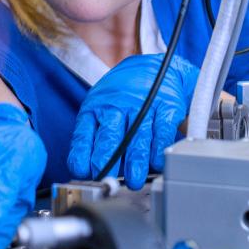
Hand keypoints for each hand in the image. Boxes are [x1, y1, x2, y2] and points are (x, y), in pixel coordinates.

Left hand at [67, 53, 198, 188]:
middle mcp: (118, 105)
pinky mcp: (166, 107)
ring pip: (138, 136)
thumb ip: (91, 138)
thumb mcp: (99, 109)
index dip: (82, 154)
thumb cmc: (122, 98)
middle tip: (107, 179)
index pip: (84, 133)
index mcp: (96, 107)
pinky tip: (156, 162)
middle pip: (110, 135)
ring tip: (134, 179)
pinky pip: (163, 129)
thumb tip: (84, 172)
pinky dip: (159, 148)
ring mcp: (143, 105)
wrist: (155, 69)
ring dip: (135, 161)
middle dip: (108, 160)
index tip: (83, 172)